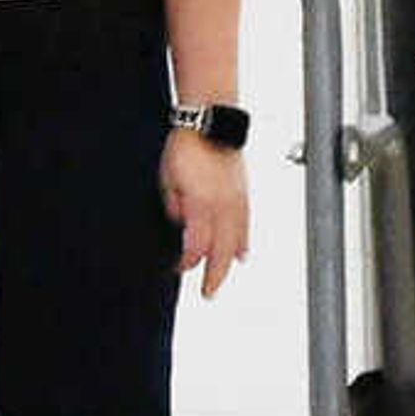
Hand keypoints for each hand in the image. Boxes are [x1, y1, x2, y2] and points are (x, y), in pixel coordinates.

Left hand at [163, 128, 249, 297]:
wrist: (211, 121)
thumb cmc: (186, 146)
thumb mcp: (167, 178)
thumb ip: (174, 204)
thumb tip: (181, 224)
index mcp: (201, 203)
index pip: (196, 245)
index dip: (188, 261)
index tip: (179, 268)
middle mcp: (222, 206)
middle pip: (221, 250)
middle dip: (214, 275)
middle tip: (208, 294)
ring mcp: (236, 200)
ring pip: (237, 240)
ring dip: (229, 262)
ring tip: (222, 279)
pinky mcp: (244, 192)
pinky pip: (246, 224)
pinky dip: (244, 242)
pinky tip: (242, 255)